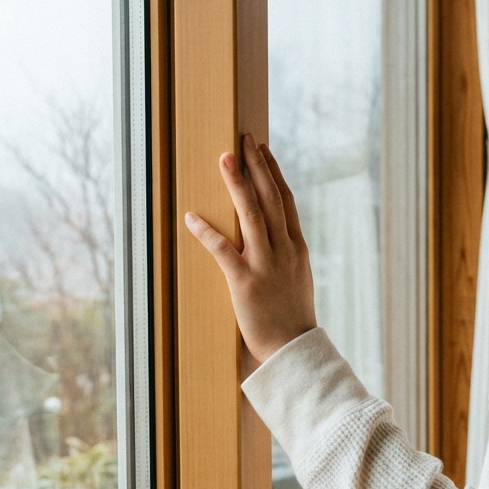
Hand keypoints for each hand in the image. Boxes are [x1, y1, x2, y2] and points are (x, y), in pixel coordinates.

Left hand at [185, 134, 315, 364]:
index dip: (273, 172)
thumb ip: (286, 254)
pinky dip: (206, 232)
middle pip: (270, 197)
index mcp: (297, 247)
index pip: (286, 200)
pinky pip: (223, 250)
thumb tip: (272, 234)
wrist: (294, 350)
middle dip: (256, 165)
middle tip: (243, 138)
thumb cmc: (292, 318)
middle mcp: (284, 249)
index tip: (263, 149)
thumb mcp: (298, 278)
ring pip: (252, 214)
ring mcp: (266, 264)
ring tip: (225, 157)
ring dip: (237, 183)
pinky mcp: (245, 283)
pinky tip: (191, 216)